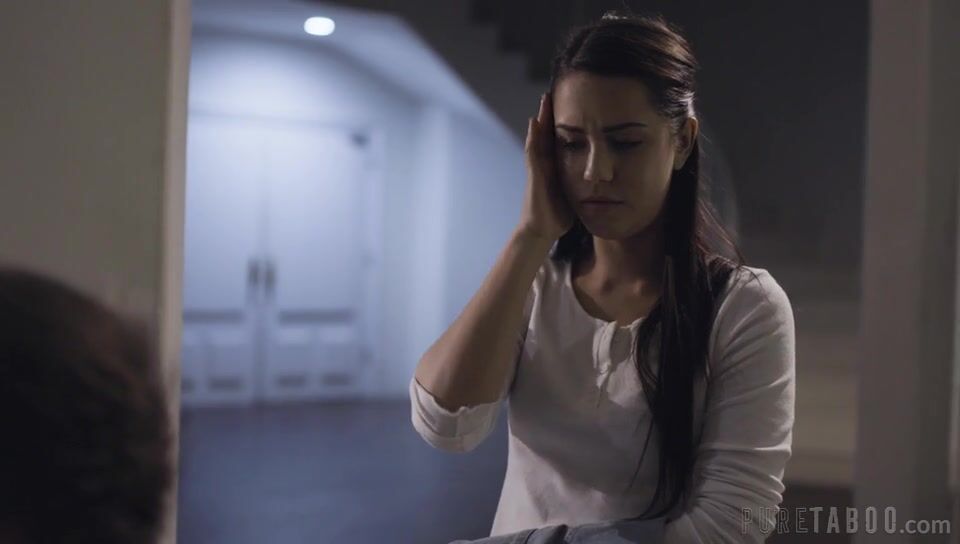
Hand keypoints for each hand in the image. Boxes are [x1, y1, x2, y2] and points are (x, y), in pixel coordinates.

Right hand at [516, 92, 574, 242]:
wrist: (542, 231)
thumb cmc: (559, 216)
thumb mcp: (577, 194)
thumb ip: (587, 184)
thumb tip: (607, 180)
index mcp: (557, 167)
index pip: (563, 139)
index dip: (568, 122)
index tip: (577, 105)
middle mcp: (546, 163)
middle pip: (550, 132)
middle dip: (554, 113)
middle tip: (557, 91)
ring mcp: (538, 168)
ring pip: (539, 136)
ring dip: (542, 117)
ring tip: (546, 98)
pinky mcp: (534, 174)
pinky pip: (533, 151)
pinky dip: (533, 135)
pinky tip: (535, 121)